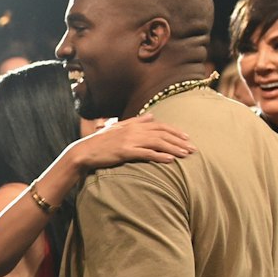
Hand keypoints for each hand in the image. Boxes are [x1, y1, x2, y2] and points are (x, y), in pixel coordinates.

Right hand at [73, 114, 193, 171]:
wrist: (84, 151)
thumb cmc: (101, 142)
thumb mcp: (119, 128)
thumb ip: (137, 121)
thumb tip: (152, 116)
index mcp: (134, 125)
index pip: (160, 126)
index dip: (175, 131)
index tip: (187, 138)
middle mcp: (134, 130)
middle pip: (162, 134)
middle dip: (179, 141)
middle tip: (193, 148)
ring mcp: (130, 140)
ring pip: (158, 143)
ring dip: (174, 149)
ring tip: (186, 155)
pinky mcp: (125, 152)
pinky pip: (146, 153)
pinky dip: (159, 156)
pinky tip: (170, 160)